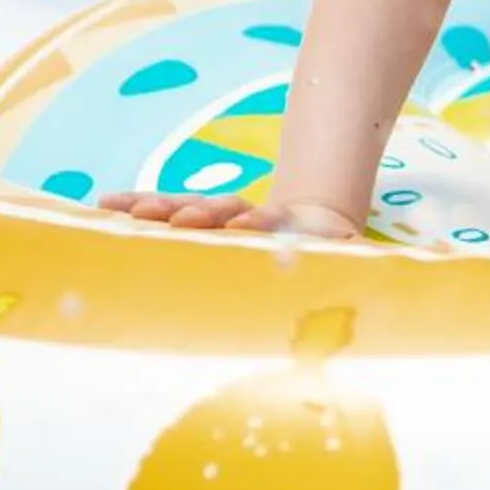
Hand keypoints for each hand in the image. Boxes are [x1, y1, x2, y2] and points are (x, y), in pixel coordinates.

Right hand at [99, 190, 362, 240]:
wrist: (315, 221)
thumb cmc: (323, 253)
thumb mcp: (341, 255)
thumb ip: (347, 261)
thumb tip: (384, 286)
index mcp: (287, 229)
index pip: (272, 223)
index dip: (260, 222)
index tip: (245, 224)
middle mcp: (250, 218)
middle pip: (225, 210)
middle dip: (202, 213)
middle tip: (181, 217)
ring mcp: (221, 216)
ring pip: (189, 207)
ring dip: (160, 207)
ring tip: (124, 209)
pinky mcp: (199, 219)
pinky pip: (166, 209)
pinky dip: (139, 206)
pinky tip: (105, 203)